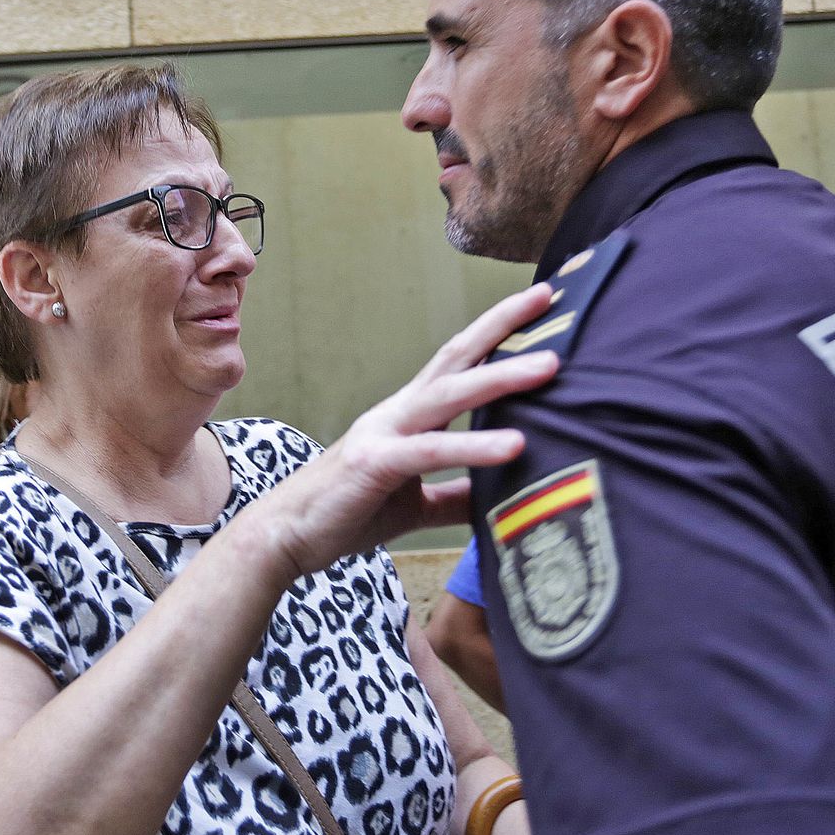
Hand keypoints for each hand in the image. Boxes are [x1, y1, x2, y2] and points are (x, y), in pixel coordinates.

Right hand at [245, 283, 558, 578]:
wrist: (284, 537)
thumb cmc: (345, 513)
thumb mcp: (414, 504)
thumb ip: (457, 494)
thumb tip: (505, 495)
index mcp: (410, 416)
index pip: (460, 362)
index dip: (498, 332)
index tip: (539, 305)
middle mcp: (399, 412)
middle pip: (458, 356)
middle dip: (503, 325)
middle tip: (549, 298)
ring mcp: (385, 432)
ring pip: (450, 394)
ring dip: (502, 376)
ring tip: (550, 366)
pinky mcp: (375, 463)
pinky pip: (432, 451)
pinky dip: (475, 447)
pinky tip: (514, 445)